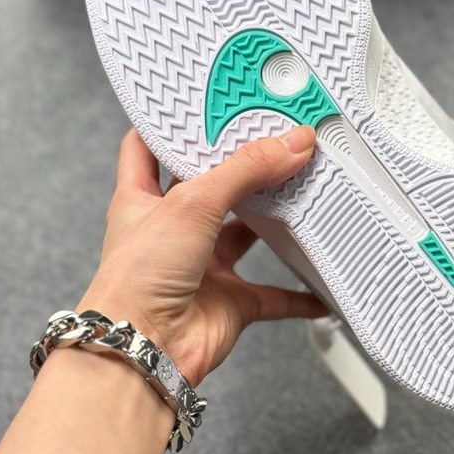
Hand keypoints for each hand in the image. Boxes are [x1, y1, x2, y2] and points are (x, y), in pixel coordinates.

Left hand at [77, 125, 326, 385]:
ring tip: (303, 190)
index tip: (205, 103)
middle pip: (211, 187)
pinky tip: (318, 285)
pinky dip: (298, 293)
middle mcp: (170, 231)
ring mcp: (200, 267)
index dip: (173, 124)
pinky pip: (272, 295)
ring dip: (273, 221)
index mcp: (142, 198)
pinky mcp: (228, 303)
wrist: (142, 350)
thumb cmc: (135, 280)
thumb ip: (245, 169)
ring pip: (245, 235)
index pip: (150, 148)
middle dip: (240, 168)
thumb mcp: (192, 203)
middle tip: (273, 139)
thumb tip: (289, 143)